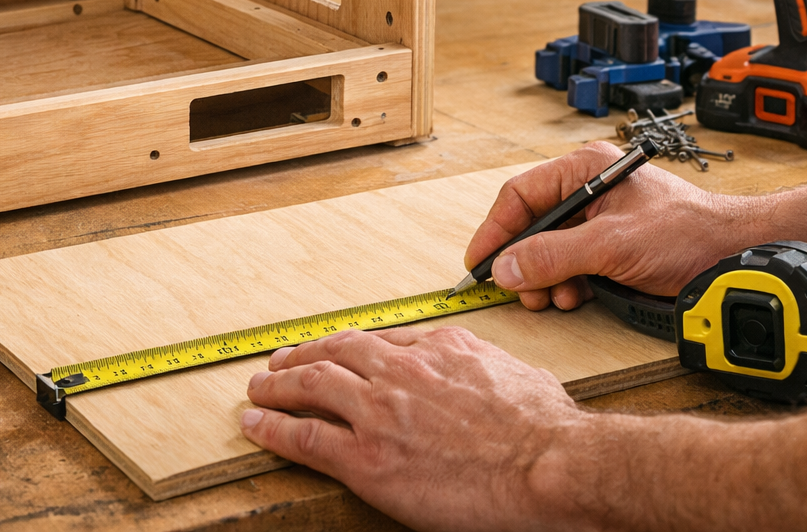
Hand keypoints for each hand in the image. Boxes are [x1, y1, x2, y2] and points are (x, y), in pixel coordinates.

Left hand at [241, 327, 585, 531]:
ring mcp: (380, 413)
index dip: (345, 347)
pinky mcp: (367, 458)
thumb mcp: (517, 375)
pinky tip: (253, 425)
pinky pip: (303, 438)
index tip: (331, 351)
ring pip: (309, 386)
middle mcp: (402, 371)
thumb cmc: (548, 431)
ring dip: (275, 386)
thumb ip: (488, 369)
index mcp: (440, 349)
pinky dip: (271, 429)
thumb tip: (491, 375)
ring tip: (257, 389)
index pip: (378, 340)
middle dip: (300, 355)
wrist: (553, 466)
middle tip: (279, 361)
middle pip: (334, 352)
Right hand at [465, 142, 755, 309]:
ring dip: (546, 277)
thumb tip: (506, 268)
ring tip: (552, 298)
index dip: (495, 230)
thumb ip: (554, 255)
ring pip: (551, 248)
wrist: (736, 254)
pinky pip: (573, 262)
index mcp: (585, 170)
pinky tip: (575, 296)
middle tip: (520, 290)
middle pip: (533, 224)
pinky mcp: (613, 244)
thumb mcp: (613, 246)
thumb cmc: (688, 233)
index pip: (521, 195)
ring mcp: (601, 218)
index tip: (480, 263)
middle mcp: (589, 189)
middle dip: (524, 261)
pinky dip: (567, 282)